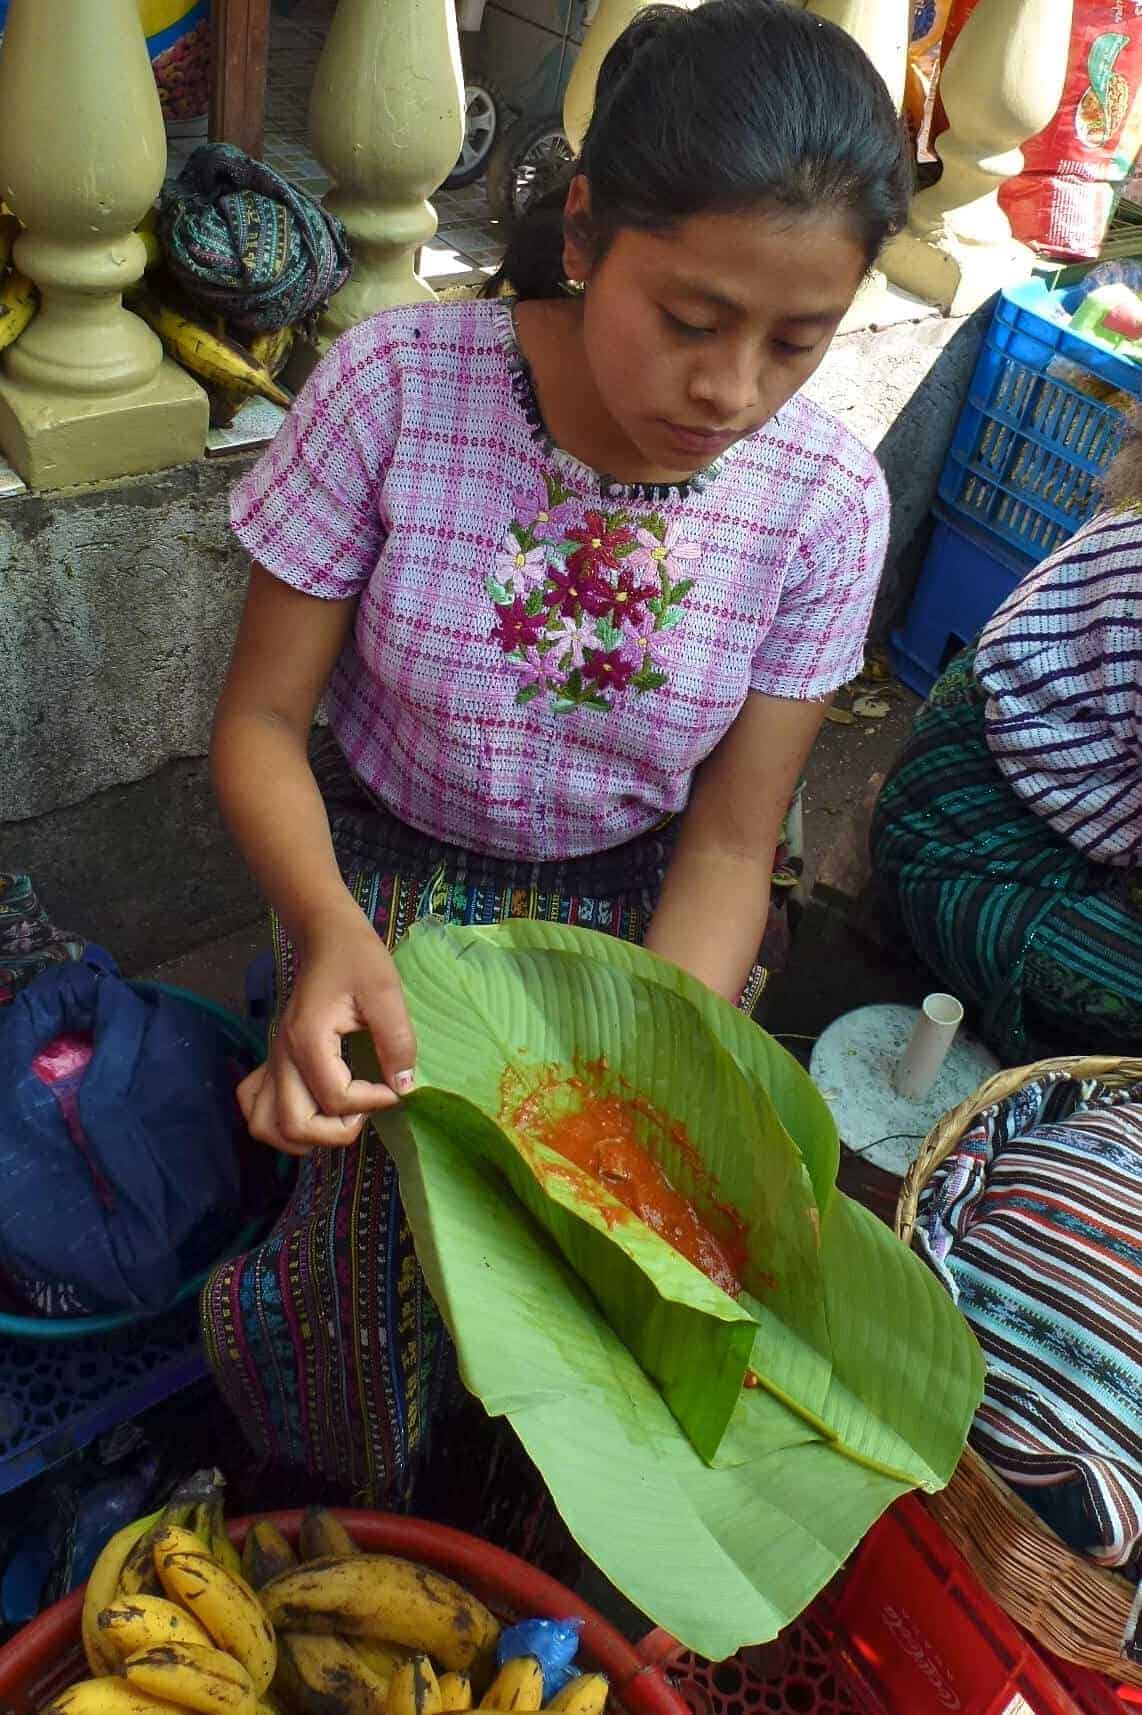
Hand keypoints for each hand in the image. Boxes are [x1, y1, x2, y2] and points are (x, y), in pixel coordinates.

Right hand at [238, 905, 415, 1154]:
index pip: (335, 1098)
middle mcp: (282, 1056)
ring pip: (264, 1125)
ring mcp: (273, 1060)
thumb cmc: (358, 959)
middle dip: (336, 1133)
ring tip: (338, 1119)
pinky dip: (278, 1121)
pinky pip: (255, 1105)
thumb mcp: (387, 993)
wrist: (326, 937)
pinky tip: (310, 1109)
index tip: (394, 1086)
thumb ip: (397, 1040)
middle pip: (293, 1125)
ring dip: (303, 1137)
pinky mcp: (273, 1060)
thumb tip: (404, 1087)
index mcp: (309, 1039)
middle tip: (365, 1111)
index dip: (372, 1102)